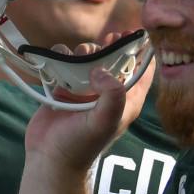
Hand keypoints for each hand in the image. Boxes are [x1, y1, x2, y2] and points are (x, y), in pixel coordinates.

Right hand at [23, 40, 150, 171]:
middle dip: (112, 45)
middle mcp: (108, 93)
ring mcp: (85, 90)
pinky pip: (66, 64)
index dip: (142, 51)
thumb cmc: (80, 145)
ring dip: (85, 50)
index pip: (143, 70)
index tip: (136, 34)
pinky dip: (62, 56)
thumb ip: (113, 95)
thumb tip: (102, 70)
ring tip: (79, 56)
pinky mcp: (65, 88)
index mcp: (127, 100)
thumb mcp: (104, 121)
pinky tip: (60, 58)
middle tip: (109, 37)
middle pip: (116, 59)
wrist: (49, 159)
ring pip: (90, 58)